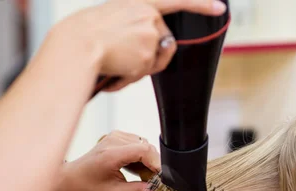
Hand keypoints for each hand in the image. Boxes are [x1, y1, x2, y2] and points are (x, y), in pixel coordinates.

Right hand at [50, 0, 226, 90]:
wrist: (76, 45)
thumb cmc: (85, 34)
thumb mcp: (111, 16)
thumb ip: (134, 25)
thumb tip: (157, 45)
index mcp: (139, 2)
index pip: (176, 1)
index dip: (201, 4)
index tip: (219, 7)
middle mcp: (149, 16)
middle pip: (165, 43)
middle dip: (152, 56)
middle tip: (125, 60)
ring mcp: (151, 35)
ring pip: (156, 60)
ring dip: (139, 68)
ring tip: (115, 65)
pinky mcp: (149, 55)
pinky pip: (145, 73)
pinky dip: (129, 78)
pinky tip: (114, 73)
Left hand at [53, 131, 160, 190]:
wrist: (74, 176)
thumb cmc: (90, 185)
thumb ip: (137, 190)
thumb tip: (155, 189)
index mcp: (111, 154)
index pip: (143, 150)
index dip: (155, 162)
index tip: (159, 176)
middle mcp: (114, 141)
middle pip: (146, 146)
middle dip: (153, 163)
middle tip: (151, 179)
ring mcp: (115, 136)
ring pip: (144, 144)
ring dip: (147, 159)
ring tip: (141, 174)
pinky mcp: (117, 136)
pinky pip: (138, 142)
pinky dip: (141, 155)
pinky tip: (134, 166)